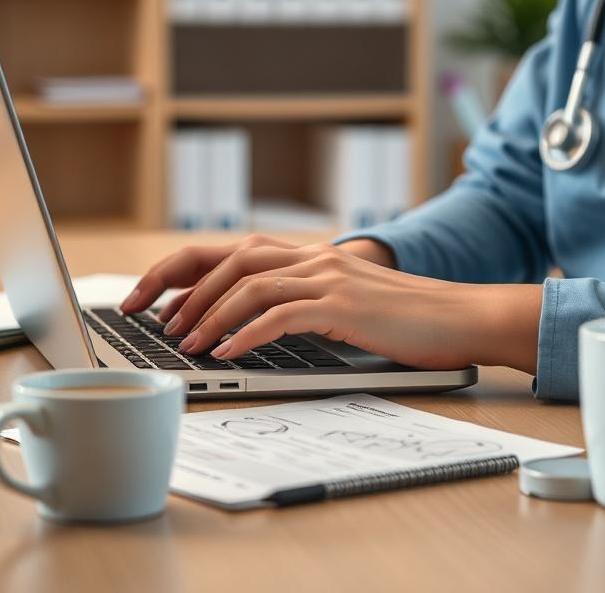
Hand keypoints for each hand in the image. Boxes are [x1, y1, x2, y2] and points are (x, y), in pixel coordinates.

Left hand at [124, 236, 541, 371]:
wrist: (462, 315)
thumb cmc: (407, 318)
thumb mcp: (346, 304)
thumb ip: (304, 304)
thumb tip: (249, 327)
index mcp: (309, 257)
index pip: (230, 250)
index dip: (181, 269)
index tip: (145, 297)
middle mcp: (313, 258)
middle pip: (227, 256)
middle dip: (176, 284)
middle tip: (143, 316)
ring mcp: (329, 278)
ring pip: (248, 283)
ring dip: (206, 313)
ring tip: (181, 342)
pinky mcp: (345, 306)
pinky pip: (281, 315)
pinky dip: (245, 334)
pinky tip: (224, 354)